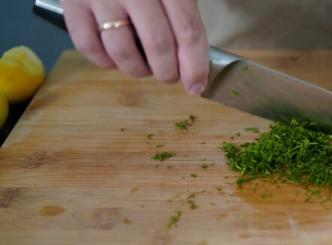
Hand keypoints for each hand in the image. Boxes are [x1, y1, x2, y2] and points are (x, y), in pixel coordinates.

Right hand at [63, 0, 208, 94]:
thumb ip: (182, 11)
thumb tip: (194, 59)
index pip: (188, 30)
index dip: (195, 65)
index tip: (197, 86)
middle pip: (158, 45)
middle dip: (168, 72)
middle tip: (169, 76)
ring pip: (122, 51)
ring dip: (138, 70)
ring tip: (144, 66)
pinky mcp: (72, 3)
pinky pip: (88, 47)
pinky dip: (105, 62)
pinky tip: (115, 57)